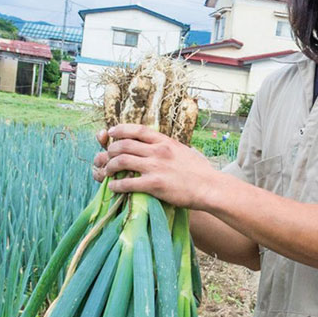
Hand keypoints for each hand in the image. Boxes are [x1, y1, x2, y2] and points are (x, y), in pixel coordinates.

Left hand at [94, 124, 218, 208]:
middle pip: (124, 144)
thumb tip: (161, 146)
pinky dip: (116, 185)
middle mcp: (158, 151)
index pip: (138, 130)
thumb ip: (170, 147)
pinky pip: (127, 183)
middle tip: (107, 156)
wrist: (210, 187)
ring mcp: (155, 167)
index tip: (111, 132)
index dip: (120, 129)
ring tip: (107, 171)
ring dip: (110, 166)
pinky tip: (113, 187)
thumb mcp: (184, 151)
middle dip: (111, 150)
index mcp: (165, 141)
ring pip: (121, 161)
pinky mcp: (154, 184)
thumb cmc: (201, 172)